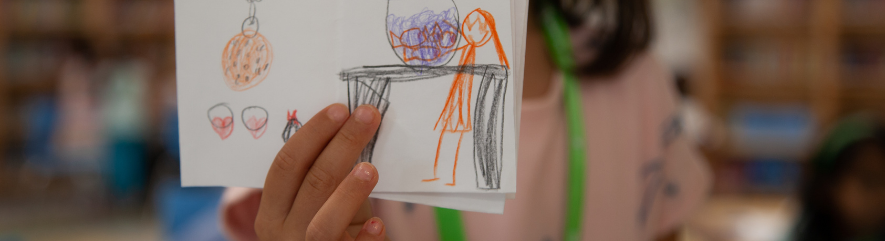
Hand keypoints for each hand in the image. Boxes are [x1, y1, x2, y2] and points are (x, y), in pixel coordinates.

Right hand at [255, 103, 385, 240]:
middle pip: (311, 183)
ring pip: (324, 222)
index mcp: (272, 211)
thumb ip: (326, 178)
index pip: (286, 164)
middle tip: (367, 117)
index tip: (340, 109)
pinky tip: (379, 224)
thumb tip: (353, 128)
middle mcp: (283, 232)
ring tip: (371, 169)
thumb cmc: (329, 232)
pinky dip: (365, 238)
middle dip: (341, 145)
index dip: (312, 134)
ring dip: (349, 192)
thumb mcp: (318, 206)